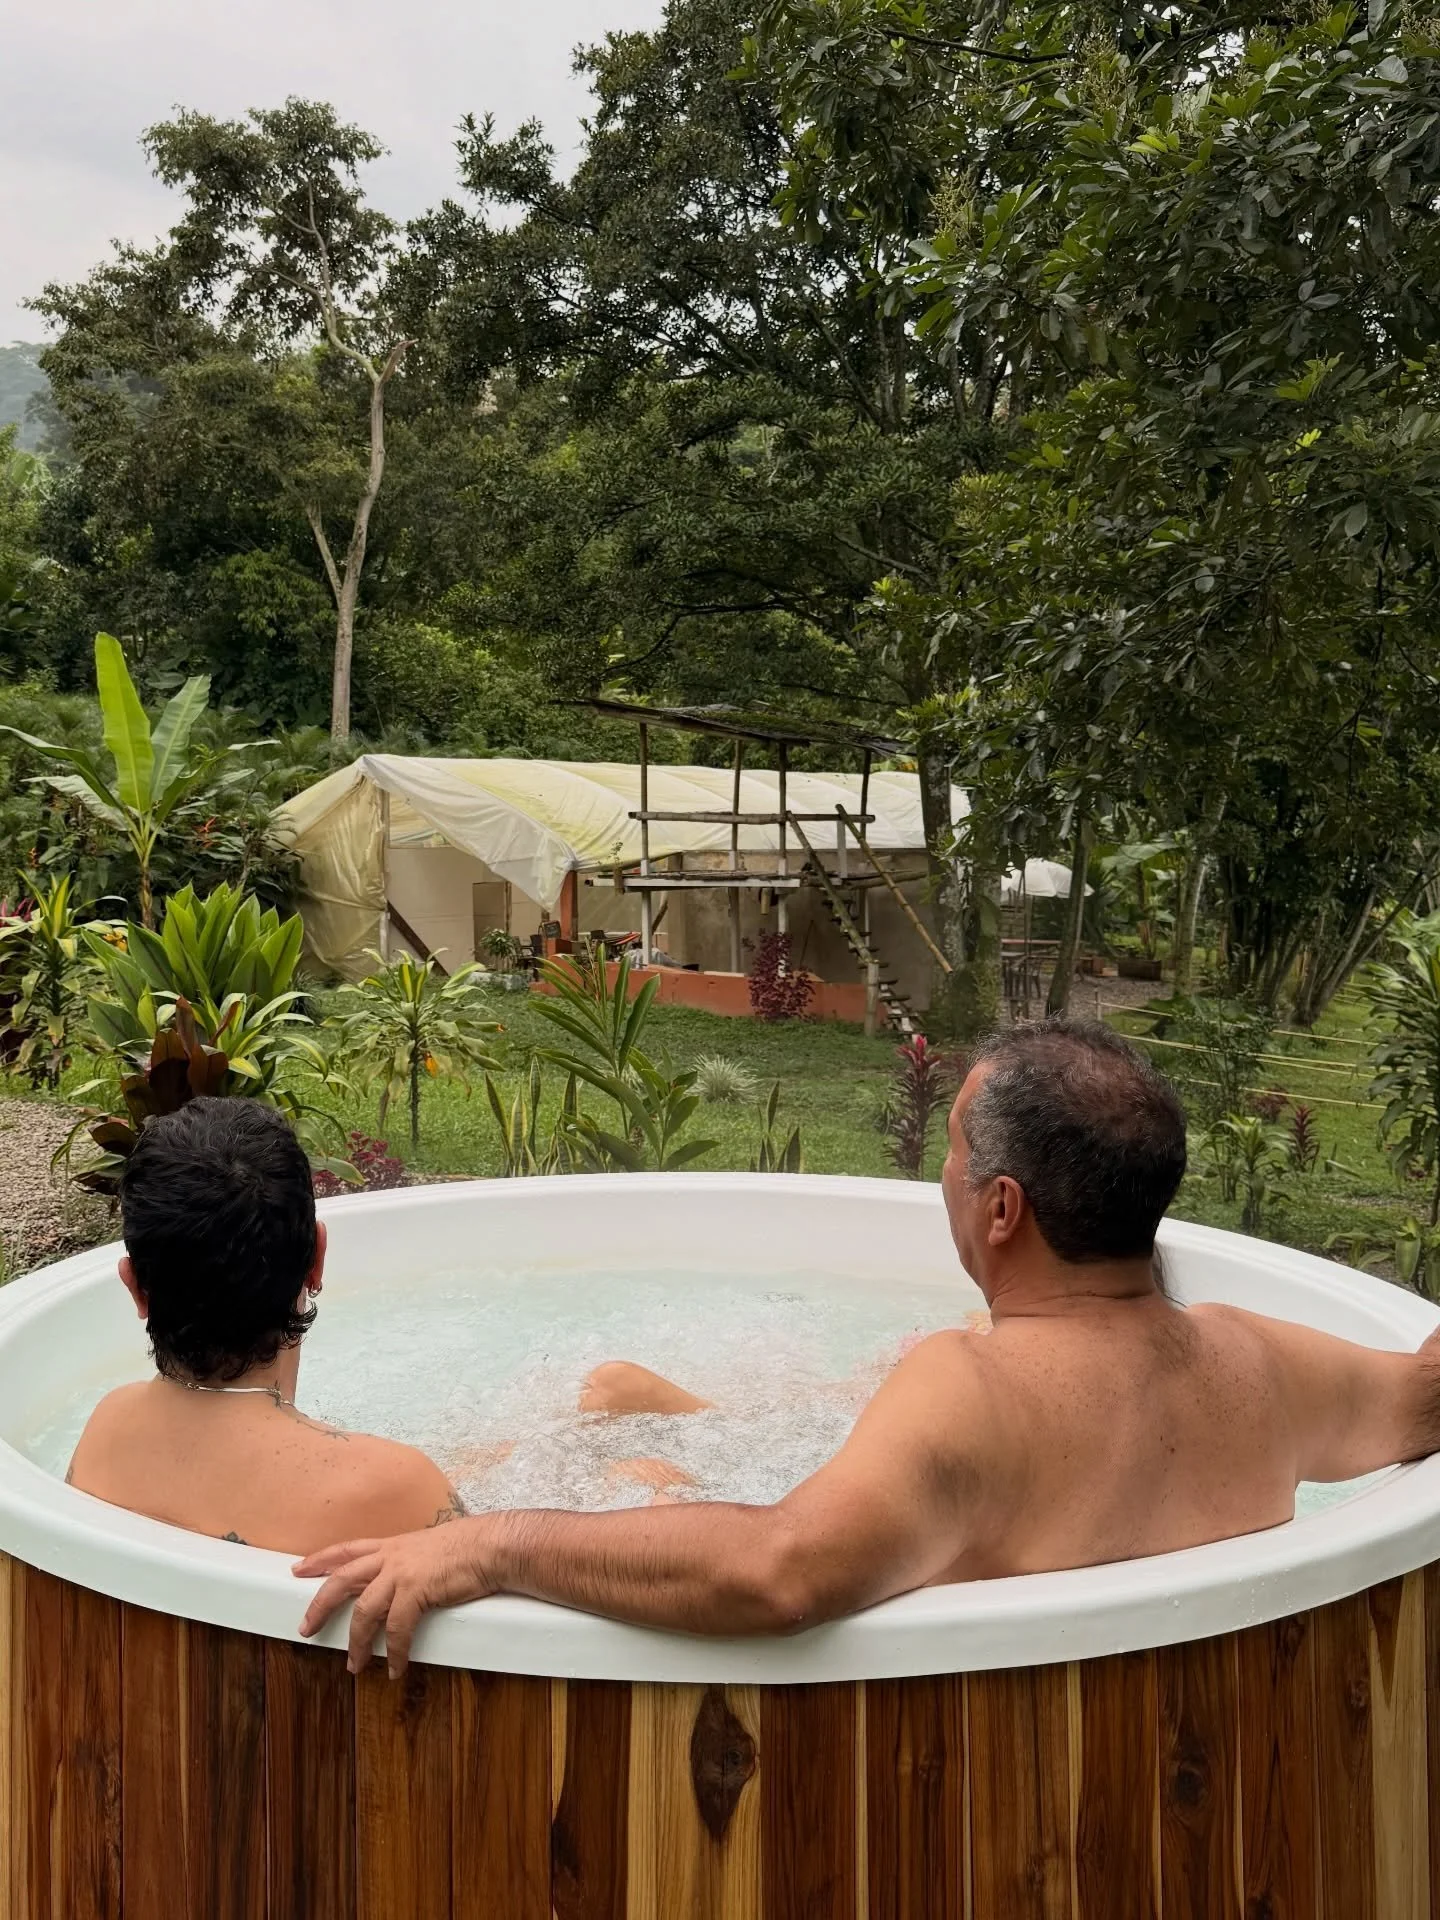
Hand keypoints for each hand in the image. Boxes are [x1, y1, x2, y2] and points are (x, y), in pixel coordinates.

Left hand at [294, 1520, 496, 1676]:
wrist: (491, 1545)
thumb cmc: (469, 1546)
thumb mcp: (430, 1548)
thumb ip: (411, 1562)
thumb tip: (405, 1581)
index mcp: (393, 1545)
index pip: (347, 1549)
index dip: (320, 1559)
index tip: (297, 1568)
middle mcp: (391, 1555)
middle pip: (342, 1579)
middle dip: (320, 1605)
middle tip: (305, 1628)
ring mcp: (402, 1572)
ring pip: (364, 1609)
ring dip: (356, 1642)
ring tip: (354, 1666)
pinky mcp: (417, 1590)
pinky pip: (396, 1628)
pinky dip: (393, 1652)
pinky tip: (395, 1667)